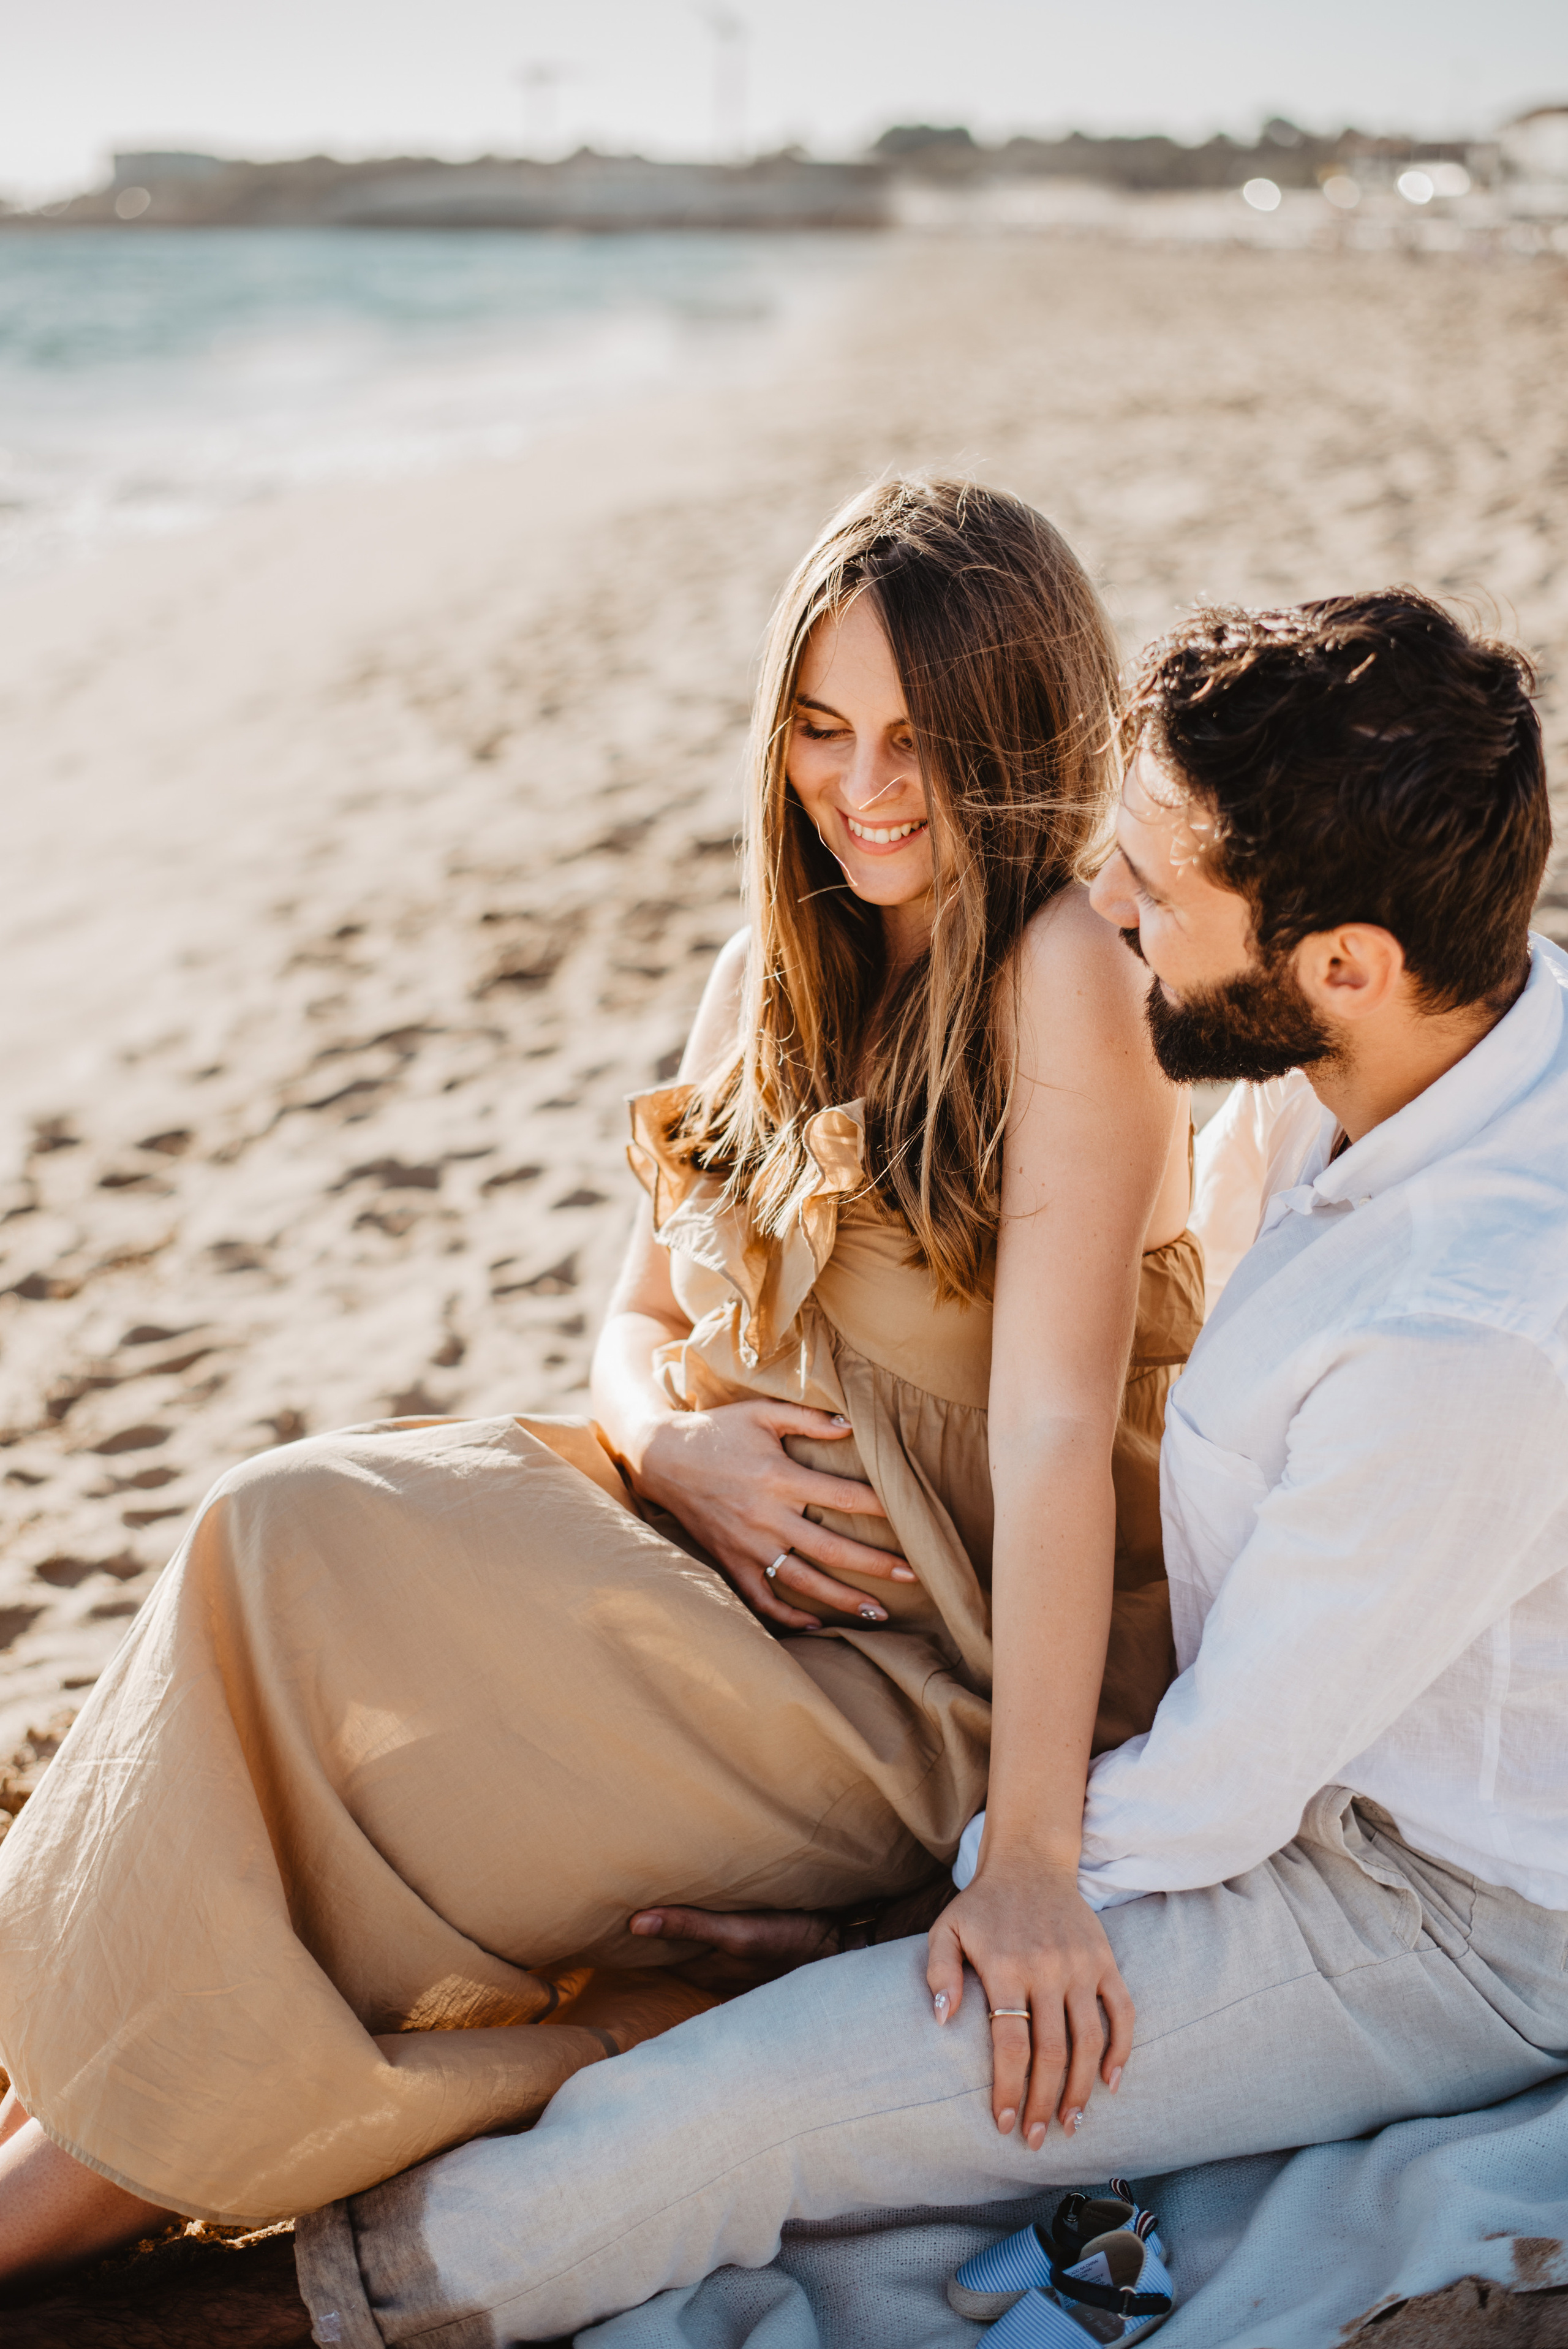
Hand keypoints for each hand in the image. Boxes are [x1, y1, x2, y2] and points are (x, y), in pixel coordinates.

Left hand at [627, 1903, 843, 1988]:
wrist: (840, 1947)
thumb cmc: (787, 1941)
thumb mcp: (736, 1932)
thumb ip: (688, 1926)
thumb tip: (634, 1924)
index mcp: (701, 1970)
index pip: (655, 1950)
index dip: (637, 1929)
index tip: (615, 1904)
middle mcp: (712, 1971)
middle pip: (673, 1945)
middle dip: (655, 1922)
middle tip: (631, 1885)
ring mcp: (731, 1964)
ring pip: (694, 1940)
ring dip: (681, 1919)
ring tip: (659, 1886)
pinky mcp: (750, 1951)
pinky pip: (716, 1936)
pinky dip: (705, 1920)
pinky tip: (706, 1898)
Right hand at [634, 1398, 916, 1628]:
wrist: (660, 1457)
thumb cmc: (716, 1430)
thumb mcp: (760, 1412)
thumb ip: (807, 1417)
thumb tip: (852, 1424)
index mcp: (778, 1477)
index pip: (843, 1497)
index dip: (881, 1508)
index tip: (911, 1516)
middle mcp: (766, 1516)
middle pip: (832, 1549)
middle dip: (875, 1565)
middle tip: (913, 1576)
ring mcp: (748, 1545)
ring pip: (803, 1582)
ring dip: (842, 1600)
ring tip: (878, 1613)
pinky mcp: (730, 1562)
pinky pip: (761, 1598)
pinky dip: (787, 1616)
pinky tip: (815, 1626)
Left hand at [926, 1860, 1132, 2147]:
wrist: (1030, 1862)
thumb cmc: (982, 1907)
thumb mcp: (946, 1930)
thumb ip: (939, 1973)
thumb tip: (943, 2021)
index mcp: (1006, 1967)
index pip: (1011, 2043)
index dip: (1010, 2089)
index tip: (1005, 2124)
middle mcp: (1047, 1968)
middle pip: (1052, 2051)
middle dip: (1045, 2102)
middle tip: (1037, 2139)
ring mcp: (1081, 1965)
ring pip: (1089, 2039)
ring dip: (1082, 2088)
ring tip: (1071, 2123)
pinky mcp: (1105, 1960)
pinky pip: (1122, 2011)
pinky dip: (1120, 2049)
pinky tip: (1110, 2082)